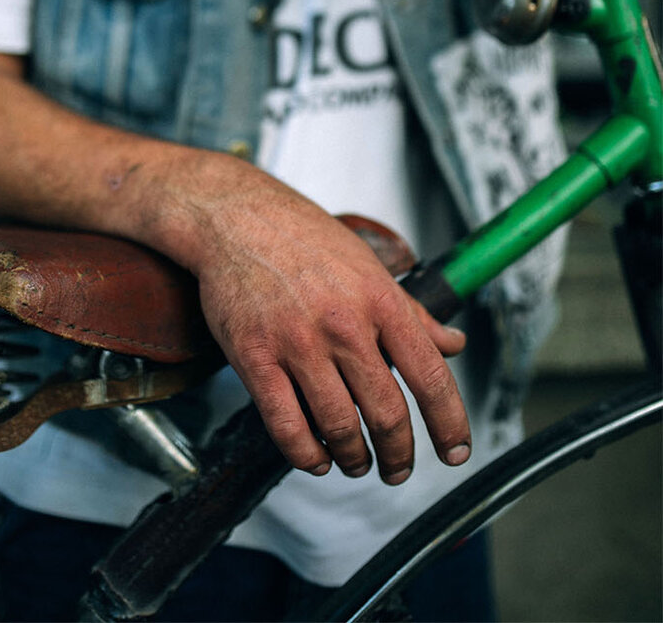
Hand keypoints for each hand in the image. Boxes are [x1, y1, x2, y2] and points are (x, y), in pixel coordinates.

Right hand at [182, 167, 470, 482]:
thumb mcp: (370, 268)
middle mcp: (345, 326)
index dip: (449, 425)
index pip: (431, 379)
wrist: (234, 219)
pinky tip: (315, 459)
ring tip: (356, 465)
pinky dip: (305, 453)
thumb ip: (413, 313)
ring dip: (353, 458)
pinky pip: (285, 422)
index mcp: (382, 303)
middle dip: (399, 454)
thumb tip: (452, 345)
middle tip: (398, 470)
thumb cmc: (304, 240)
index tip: (454, 453)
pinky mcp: (254, 355)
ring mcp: (297, 343)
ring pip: (338, 425)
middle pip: (386, 413)